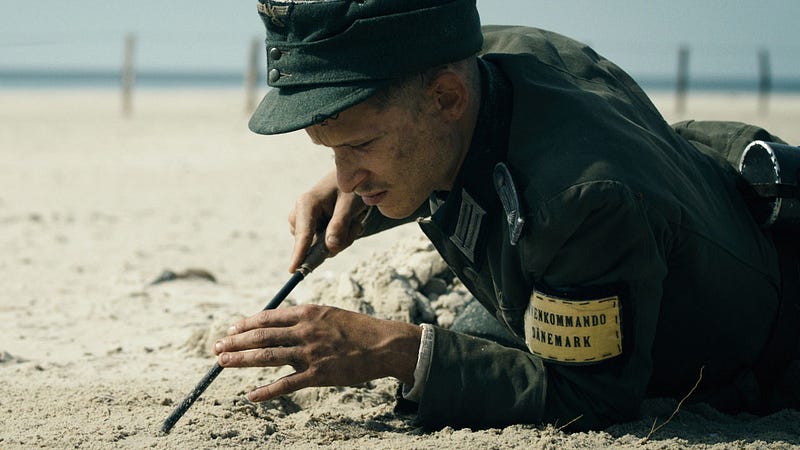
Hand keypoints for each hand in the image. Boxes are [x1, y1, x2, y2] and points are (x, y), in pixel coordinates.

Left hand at [213, 304, 421, 401]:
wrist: (384, 345)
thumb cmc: (358, 330)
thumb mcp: (331, 314)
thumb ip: (306, 319)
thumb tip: (281, 324)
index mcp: (309, 313)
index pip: (268, 317)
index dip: (246, 324)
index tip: (232, 329)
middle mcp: (306, 331)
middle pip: (262, 335)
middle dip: (235, 342)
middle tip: (217, 347)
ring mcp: (311, 353)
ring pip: (268, 356)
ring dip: (241, 360)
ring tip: (222, 363)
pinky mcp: (319, 375)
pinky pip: (287, 384)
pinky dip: (266, 391)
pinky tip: (251, 396)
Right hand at [288, 170, 367, 271]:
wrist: (351, 182)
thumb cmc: (350, 189)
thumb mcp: (350, 204)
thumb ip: (340, 225)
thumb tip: (329, 247)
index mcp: (306, 204)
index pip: (303, 234)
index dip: (299, 253)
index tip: (292, 270)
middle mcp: (300, 215)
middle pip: (314, 245)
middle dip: (338, 241)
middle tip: (355, 225)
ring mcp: (304, 224)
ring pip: (322, 248)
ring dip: (342, 239)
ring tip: (352, 220)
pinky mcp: (311, 230)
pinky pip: (325, 246)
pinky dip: (340, 239)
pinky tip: (348, 224)